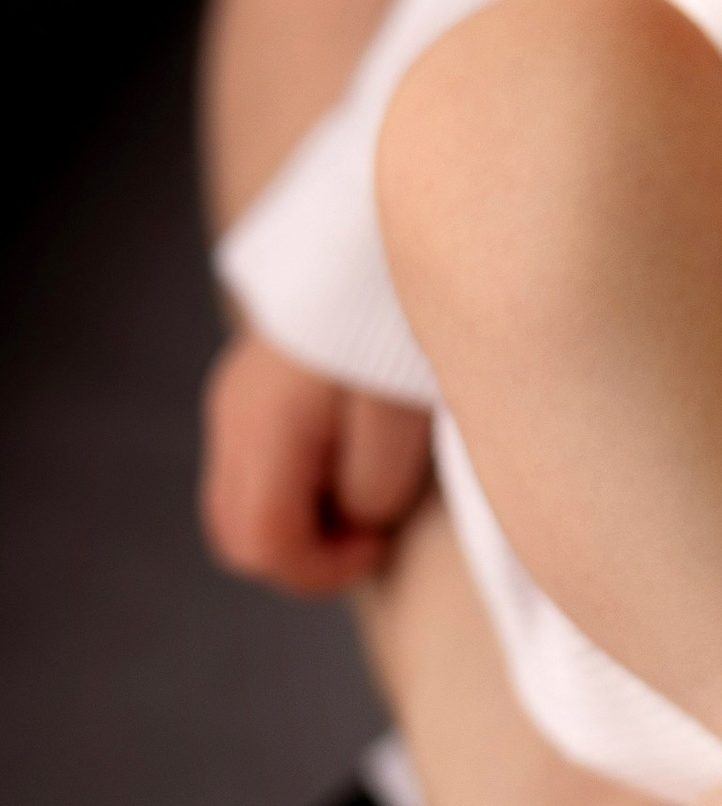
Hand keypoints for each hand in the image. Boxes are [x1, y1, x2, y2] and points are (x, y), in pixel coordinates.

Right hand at [200, 328, 432, 593]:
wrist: (386, 235)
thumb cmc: (402, 328)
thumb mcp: (405, 419)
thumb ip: (373, 490)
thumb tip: (355, 521)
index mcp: (266, 427)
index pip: (262, 542)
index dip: (321, 569)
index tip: (380, 544)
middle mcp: (233, 413)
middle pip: (236, 533)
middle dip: (302, 554)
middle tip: (370, 532)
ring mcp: (234, 394)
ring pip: (238, 500)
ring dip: (296, 520)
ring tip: (364, 490)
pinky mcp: (251, 381)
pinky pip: (255, 461)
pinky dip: (294, 484)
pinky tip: (349, 454)